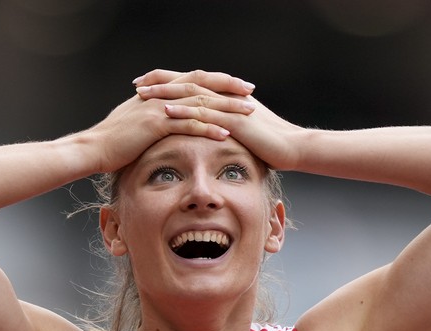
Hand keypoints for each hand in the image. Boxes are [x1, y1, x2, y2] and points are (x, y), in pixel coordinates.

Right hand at [85, 71, 257, 172]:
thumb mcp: (134, 122)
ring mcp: (158, 108)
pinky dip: (208, 128)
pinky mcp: (155, 125)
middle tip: (250, 91)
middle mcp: (161, 95)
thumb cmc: (113, 141)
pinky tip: (226, 134)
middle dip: (228, 88)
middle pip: (201, 86)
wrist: (93, 148)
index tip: (236, 87)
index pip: (193, 81)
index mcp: (159, 93)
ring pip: (199, 103)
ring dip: (225, 108)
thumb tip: (163, 119)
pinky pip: (188, 125)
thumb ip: (151, 115)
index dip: (216, 82)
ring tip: (248, 113)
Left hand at [134, 69, 302, 169]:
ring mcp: (230, 108)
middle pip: (187, 84)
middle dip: (160, 83)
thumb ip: (227, 127)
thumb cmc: (270, 143)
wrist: (293, 147)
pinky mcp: (235, 121)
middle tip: (137, 85)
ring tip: (142, 95)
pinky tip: (166, 111)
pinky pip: (205, 114)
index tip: (146, 86)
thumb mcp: (244, 132)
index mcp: (225, 98)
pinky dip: (184, 111)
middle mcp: (225, 97)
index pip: (192, 85)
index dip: (168, 83)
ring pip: (192, 95)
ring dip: (166, 93)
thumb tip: (213, 131)